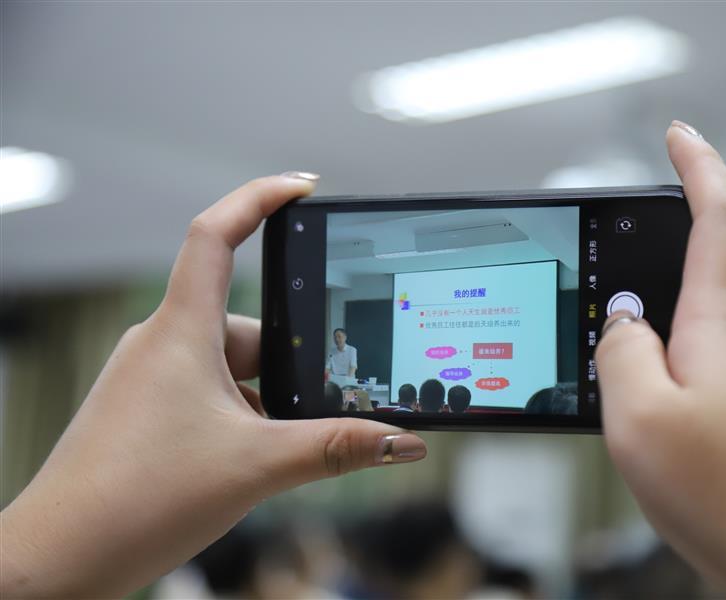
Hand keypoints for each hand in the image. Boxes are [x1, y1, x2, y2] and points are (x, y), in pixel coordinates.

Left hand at [0, 173, 427, 598]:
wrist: (60, 558)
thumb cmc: (137, 501)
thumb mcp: (257, 467)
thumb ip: (338, 448)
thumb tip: (400, 440)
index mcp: (181, 331)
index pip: (216, 234)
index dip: (260, 197)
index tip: (304, 186)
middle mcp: (163, 344)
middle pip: (248, 322)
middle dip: (293, 358)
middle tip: (330, 391)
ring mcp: (153, 378)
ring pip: (232, 366)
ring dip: (270, 398)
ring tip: (285, 445)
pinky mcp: (150, 411)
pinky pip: (211, 393)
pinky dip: (244, 416)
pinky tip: (257, 459)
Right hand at [595, 122, 725, 597]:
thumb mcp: (639, 422)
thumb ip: (620, 354)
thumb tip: (623, 321)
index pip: (721, 215)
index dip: (698, 166)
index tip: (679, 135)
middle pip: (722, 271)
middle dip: (672, 268)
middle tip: (624, 301)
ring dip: (685, 337)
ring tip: (646, 387)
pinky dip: (707, 379)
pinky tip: (688, 427)